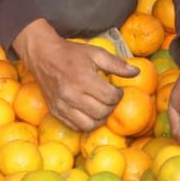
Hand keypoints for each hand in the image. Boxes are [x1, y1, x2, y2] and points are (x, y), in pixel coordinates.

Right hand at [14, 19, 137, 130]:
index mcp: (83, 79)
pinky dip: (86, 123)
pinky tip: (89, 113)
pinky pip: (75, 127)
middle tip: (110, 98)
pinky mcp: (55, 112)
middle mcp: (71, 95)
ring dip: (100, 118)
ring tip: (101, 107)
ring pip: (89, 124)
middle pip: (101, 112)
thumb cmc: (71, 54)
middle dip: (111, 106)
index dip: (118, 94)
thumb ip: (117, 64)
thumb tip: (136, 72)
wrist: (43, 56)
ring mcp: (62, 105)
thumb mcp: (96, 53)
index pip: (110, 97)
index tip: (116, 90)